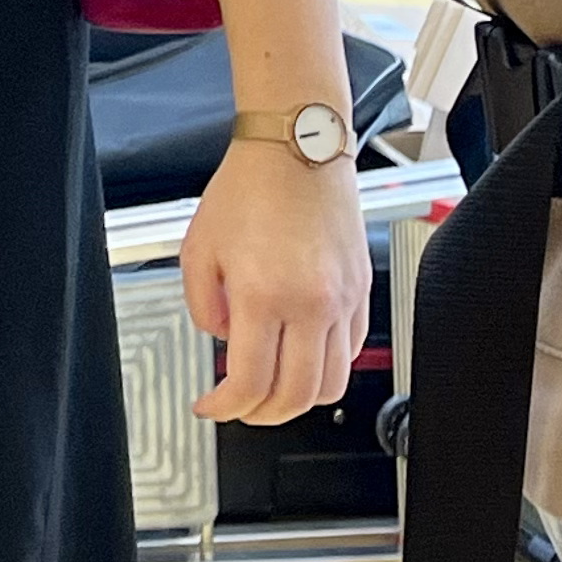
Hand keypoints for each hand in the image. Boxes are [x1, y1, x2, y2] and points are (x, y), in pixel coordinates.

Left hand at [182, 136, 370, 424]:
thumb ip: (201, 304)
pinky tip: (300, 355)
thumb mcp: (198, 246)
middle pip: (295, 398)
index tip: (210, 407)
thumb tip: (220, 340)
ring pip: (331, 386)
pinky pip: (351, 353)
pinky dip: (326, 368)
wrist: (299, 147)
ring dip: (298, 400)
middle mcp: (311, 304)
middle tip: (239, 407)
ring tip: (271, 389)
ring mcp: (343, 302)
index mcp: (263, 294)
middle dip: (261, 414)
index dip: (224, 408)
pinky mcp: (362, 293)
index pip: (249, 382)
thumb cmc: (249, 186)